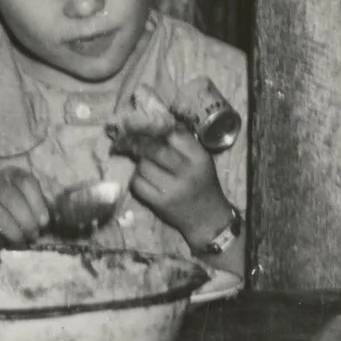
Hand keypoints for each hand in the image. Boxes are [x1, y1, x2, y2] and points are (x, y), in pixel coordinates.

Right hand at [0, 167, 51, 244]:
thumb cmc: (12, 209)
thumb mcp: (28, 201)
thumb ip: (40, 208)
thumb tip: (51, 223)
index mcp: (13, 175)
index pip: (26, 182)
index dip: (37, 203)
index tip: (44, 222)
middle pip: (11, 197)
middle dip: (26, 219)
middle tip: (33, 235)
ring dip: (11, 229)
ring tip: (20, 240)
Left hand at [120, 130, 230, 247]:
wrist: (207, 217)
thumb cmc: (203, 184)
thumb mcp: (201, 160)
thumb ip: (184, 143)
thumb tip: (157, 122)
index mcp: (199, 158)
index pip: (173, 135)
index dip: (157, 131)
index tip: (149, 131)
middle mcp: (187, 172)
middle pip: (154, 149)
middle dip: (141, 144)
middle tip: (133, 143)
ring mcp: (172, 189)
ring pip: (143, 166)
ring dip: (141, 164)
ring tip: (147, 166)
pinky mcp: (160, 203)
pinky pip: (138, 184)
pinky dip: (137, 179)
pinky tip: (144, 179)